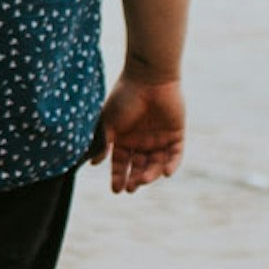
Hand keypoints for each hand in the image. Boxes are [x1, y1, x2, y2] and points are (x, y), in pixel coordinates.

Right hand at [92, 71, 184, 193]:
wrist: (148, 78)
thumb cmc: (124, 97)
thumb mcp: (109, 122)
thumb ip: (102, 143)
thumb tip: (92, 163)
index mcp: (124, 138)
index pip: (121, 163)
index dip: (118, 177)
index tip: (116, 190)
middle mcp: (141, 141)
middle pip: (139, 167)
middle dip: (134, 179)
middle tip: (130, 188)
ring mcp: (159, 138)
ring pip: (156, 164)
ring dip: (150, 174)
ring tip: (143, 180)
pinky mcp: (176, 134)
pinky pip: (175, 155)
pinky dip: (172, 165)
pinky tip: (165, 173)